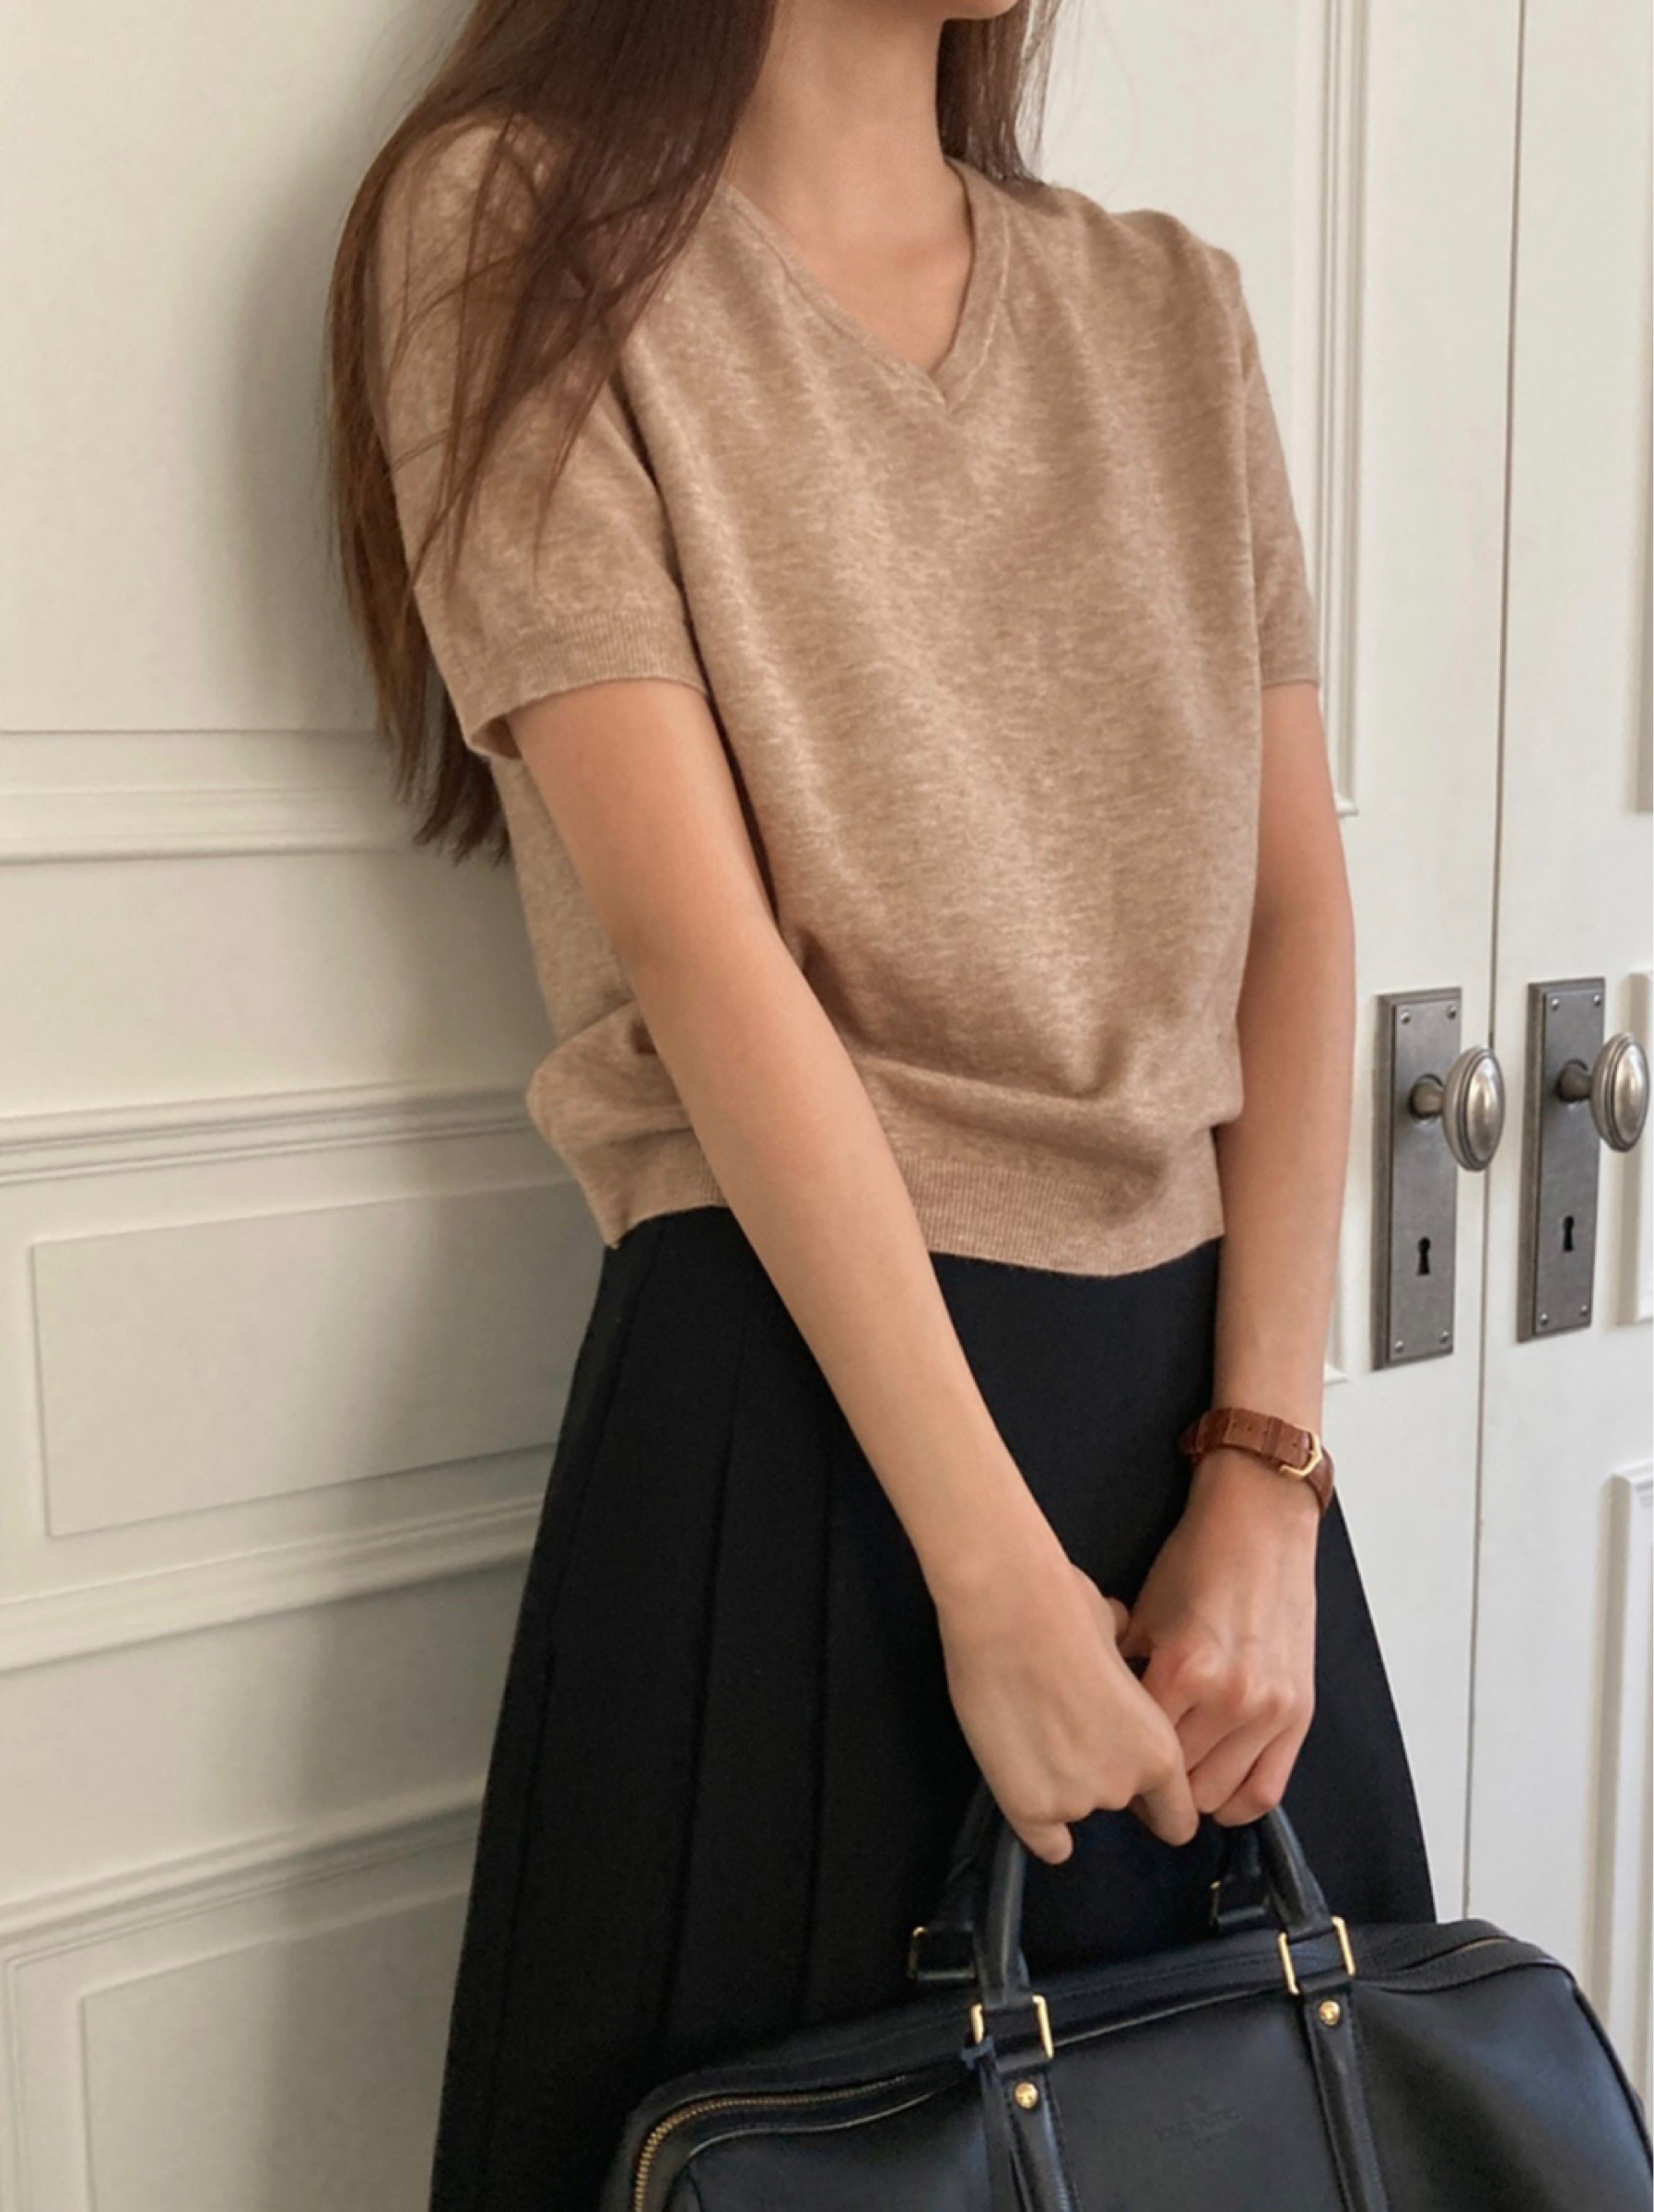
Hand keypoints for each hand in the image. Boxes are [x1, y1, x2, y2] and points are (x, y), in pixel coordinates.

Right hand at [932, 1514, 1199, 1864]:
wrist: (1009, 1610)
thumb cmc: (1066, 1607)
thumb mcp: (1117, 1638)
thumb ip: (1124, 1666)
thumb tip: (1116, 1640)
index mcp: (1160, 1751)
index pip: (1176, 1818)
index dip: (1154, 1803)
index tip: (1138, 1793)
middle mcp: (1124, 1786)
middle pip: (1118, 1803)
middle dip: (1100, 1775)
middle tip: (1070, 1735)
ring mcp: (1075, 1802)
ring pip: (1074, 1811)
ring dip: (1061, 1784)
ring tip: (1033, 1737)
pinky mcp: (1028, 1806)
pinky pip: (1044, 1841)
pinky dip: (1038, 1825)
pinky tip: (1026, 1793)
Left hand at [1119, 1446, 1318, 1824]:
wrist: (1261, 1525)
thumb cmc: (1196, 1561)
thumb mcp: (1142, 1614)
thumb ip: (1125, 1674)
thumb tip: (1101, 1725)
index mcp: (1183, 1670)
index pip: (1141, 1753)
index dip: (1118, 1761)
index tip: (1107, 1760)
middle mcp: (1231, 1698)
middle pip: (1178, 1784)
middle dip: (1152, 1785)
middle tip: (1136, 1771)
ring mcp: (1271, 1710)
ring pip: (1218, 1797)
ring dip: (1191, 1795)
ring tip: (1174, 1778)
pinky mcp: (1300, 1715)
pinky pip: (1266, 1790)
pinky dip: (1236, 1802)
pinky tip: (1215, 1788)